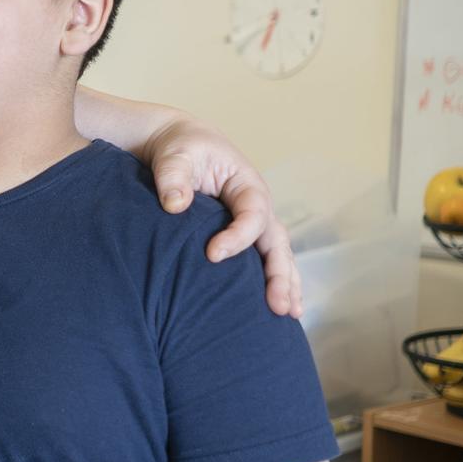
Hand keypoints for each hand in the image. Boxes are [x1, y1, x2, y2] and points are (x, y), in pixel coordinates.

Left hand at [145, 119, 301, 318]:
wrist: (182, 146)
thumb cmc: (181, 149)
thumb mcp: (175, 156)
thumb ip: (174, 177)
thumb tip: (175, 205)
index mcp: (246, 185)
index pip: (252, 215)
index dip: (237, 237)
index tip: (211, 255)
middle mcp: (258, 206)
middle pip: (277, 242)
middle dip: (279, 274)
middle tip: (277, 306)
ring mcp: (255, 222)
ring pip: (278, 255)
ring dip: (286, 284)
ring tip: (289, 314)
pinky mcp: (245, 235)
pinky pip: (266, 259)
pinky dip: (277, 282)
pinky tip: (283, 308)